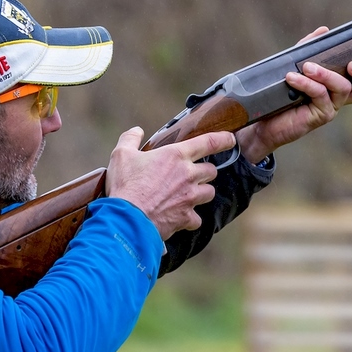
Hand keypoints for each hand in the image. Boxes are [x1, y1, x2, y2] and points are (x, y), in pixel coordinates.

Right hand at [105, 127, 235, 239]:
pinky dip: (190, 218)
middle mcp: (188, 175)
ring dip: (202, 192)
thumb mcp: (121, 155)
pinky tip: (180, 217)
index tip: (230, 139)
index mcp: (175, 156)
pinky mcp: (186, 217)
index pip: (208, 142)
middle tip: (192, 174)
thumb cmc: (125, 186)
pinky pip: (197, 218)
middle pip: (211, 171)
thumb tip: (136, 131)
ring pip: (209, 193)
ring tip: (188, 194)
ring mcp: (190, 197)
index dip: (223, 139)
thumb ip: (130, 139)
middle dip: (205, 172)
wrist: (126, 220)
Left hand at [235, 26, 351, 163]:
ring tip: (306, 67)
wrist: (263, 119)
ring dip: (325, 74)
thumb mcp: (295, 65)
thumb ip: (309, 49)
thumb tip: (324, 31)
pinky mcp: (319, 116)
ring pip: (341, 88)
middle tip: (351, 63)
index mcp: (336, 85)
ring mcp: (330, 108)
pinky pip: (319, 95)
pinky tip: (292, 78)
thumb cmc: (281, 92)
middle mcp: (338, 98)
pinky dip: (307, 84)